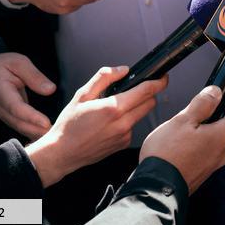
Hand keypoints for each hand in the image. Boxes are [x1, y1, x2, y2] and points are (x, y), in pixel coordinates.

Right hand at [0, 53, 56, 138]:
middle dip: (36, 130)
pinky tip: (46, 137)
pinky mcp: (9, 117)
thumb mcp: (19, 62)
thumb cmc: (4, 65)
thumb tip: (50, 90)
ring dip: (36, 134)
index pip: (16, 107)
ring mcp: (4, 114)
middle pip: (19, 122)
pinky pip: (21, 127)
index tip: (46, 123)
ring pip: (20, 127)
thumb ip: (34, 76)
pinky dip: (33, 133)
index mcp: (1, 91)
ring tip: (54, 138)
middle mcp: (0, 106)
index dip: (31, 116)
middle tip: (56, 134)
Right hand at [25, 67, 166, 187]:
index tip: (163, 77)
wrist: (61, 154)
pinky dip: (127, 122)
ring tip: (115, 109)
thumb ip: (104, 78)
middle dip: (147, 94)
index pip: (146, 91)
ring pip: (141, 115)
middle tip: (134, 90)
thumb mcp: (81, 95)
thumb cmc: (68, 125)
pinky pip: (132, 128)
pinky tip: (110, 124)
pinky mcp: (123, 144)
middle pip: (150, 103)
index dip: (159, 82)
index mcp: (114, 108)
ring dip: (136, 108)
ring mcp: (124, 136)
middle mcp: (123, 123)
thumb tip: (123, 70)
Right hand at [139, 86, 224, 192]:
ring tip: (177, 135)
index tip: (224, 95)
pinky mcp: (200, 174)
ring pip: (211, 141)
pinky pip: (201, 154)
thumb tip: (216, 92)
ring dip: (198, 133)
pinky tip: (175, 149)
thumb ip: (202, 104)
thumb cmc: (167, 156)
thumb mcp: (183, 120)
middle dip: (209, 117)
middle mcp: (221, 152)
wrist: (154, 189)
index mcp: (221, 136)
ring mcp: (211, 165)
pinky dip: (192, 147)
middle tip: (190, 116)